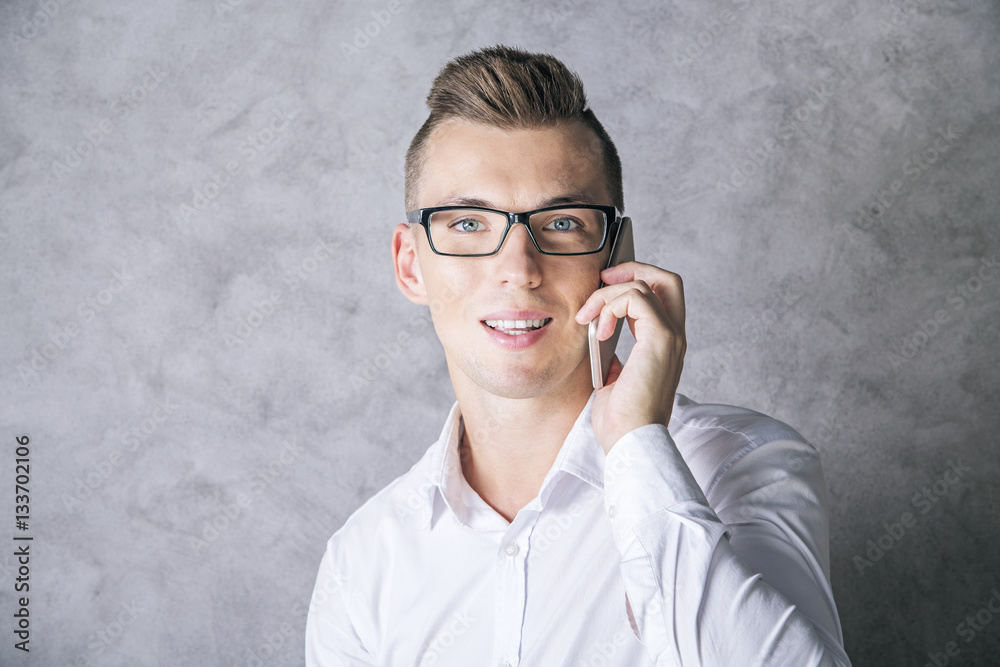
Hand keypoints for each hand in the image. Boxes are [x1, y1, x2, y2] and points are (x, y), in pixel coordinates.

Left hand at [574, 261, 685, 454]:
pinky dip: (612, 306)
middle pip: (666, 279)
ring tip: (589, 320)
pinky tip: (599, 331)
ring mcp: (671, 337)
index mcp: (665, 346)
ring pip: (645, 285)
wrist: (630, 441)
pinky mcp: (660, 339)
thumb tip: (603, 347)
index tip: (603, 293)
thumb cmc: (621, 421)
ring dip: (608, 295)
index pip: (662, 296)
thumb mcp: (613, 382)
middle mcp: (674, 337)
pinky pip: (637, 298)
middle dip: (631, 270)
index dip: (634, 282)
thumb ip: (615, 360)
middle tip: (602, 281)